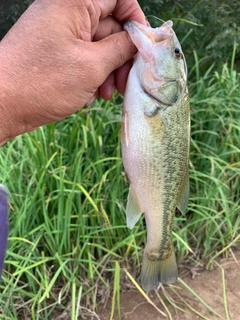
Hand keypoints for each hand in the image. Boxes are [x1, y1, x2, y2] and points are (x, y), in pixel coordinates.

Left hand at [0, 0, 145, 143]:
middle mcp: (66, 12)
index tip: (142, 48)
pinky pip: (84, 58)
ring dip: (108, 71)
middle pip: (109, 26)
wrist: (1, 105)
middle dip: (121, 56)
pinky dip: (92, 75)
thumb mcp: (91, 66)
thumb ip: (121, 49)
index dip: (135, 21)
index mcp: (74, 3)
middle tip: (124, 83)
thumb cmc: (43, 83)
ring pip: (98, 46)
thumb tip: (139, 41)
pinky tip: (90, 94)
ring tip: (106, 94)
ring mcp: (59, 33)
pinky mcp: (55, 52)